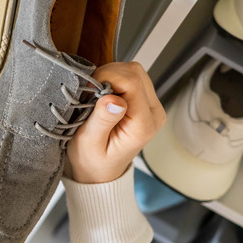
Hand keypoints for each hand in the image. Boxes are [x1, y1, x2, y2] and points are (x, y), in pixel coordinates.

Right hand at [67, 62, 165, 183]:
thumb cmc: (92, 161)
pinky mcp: (144, 101)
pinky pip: (131, 77)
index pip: (132, 82)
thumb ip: (103, 120)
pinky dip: (114, 79)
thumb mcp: (90, 143)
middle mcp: (153, 113)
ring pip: (134, 71)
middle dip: (109, 74)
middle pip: (135, 73)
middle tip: (91, 92)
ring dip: (111, 75)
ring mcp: (151, 106)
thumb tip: (113, 99)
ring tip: (96, 95)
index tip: (89, 90)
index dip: (107, 78)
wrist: (99, 171)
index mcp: (143, 125)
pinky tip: (103, 94)